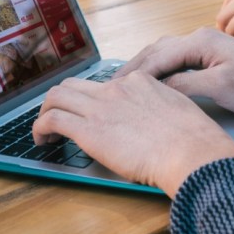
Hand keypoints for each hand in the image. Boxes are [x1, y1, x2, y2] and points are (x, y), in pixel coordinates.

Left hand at [33, 71, 233, 197]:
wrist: (191, 151)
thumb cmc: (193, 140)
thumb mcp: (179, 108)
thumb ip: (160, 106)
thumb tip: (156, 119)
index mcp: (139, 81)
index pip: (104, 85)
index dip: (92, 102)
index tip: (91, 116)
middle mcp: (116, 88)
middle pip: (73, 84)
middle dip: (60, 101)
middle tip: (58, 119)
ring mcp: (101, 106)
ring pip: (56, 96)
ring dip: (45, 112)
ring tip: (45, 131)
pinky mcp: (89, 129)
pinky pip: (51, 119)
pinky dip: (39, 128)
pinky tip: (42, 141)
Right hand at [118, 27, 233, 123]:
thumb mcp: (220, 88)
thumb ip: (185, 85)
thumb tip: (155, 88)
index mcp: (199, 41)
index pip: (157, 57)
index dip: (134, 74)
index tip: (114, 89)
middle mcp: (198, 36)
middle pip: (156, 50)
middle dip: (134, 67)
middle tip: (111, 87)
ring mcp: (204, 43)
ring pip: (164, 52)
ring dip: (145, 66)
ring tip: (126, 84)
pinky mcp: (210, 53)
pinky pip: (176, 57)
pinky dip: (159, 67)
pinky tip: (153, 80)